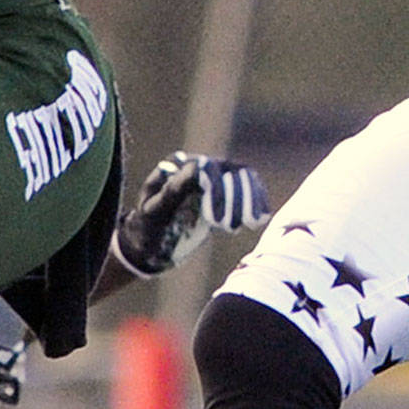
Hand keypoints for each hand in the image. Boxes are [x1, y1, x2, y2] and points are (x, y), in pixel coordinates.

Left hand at [112, 152, 271, 277]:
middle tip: (233, 228)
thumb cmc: (147, 228)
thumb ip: (173, 190)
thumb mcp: (154, 212)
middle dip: (237, 199)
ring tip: (252, 223)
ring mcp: (213, 176)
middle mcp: (197, 165)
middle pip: (228, 171)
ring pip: (243, 177)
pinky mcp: (225, 191)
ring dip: (252, 199)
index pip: (204, 169)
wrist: (149, 243)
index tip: (216, 222)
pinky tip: (261, 218)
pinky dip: (257, 201)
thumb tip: (196, 169)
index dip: (216, 192)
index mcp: (176, 166)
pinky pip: (248, 188)